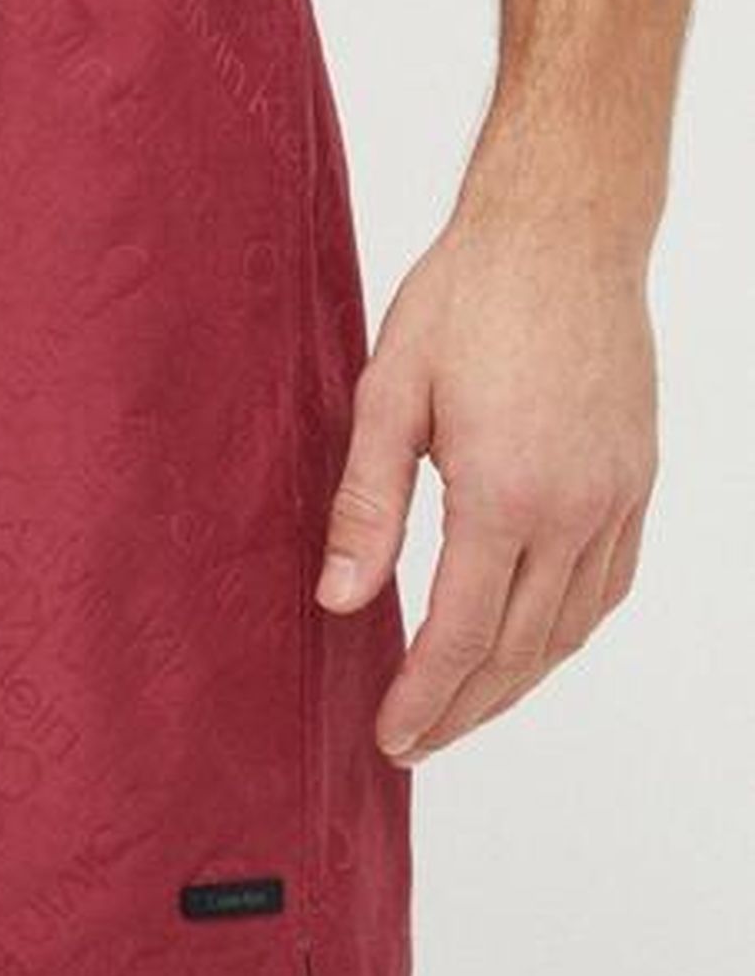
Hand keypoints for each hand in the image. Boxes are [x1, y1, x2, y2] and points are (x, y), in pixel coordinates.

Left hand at [315, 204, 657, 763]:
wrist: (563, 232)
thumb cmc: (468, 296)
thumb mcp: (390, 390)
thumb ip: (367, 504)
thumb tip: (340, 600)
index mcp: (504, 494)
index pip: (460, 634)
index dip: (423, 697)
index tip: (390, 738)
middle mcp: (573, 511)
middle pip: (517, 650)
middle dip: (464, 709)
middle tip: (416, 743)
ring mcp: (615, 498)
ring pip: (569, 629)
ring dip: (516, 682)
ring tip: (463, 708)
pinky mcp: (635, 479)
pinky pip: (607, 586)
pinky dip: (567, 631)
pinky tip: (532, 641)